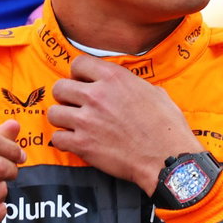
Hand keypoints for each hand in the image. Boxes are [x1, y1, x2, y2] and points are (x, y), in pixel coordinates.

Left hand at [48, 55, 198, 193]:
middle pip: (60, 87)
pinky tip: (76, 142)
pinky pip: (57, 138)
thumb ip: (134, 86)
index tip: (83, 81)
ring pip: (53, 113)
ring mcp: (86, 120)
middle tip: (77, 105)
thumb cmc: (167, 128)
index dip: (79, 73)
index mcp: (115, 79)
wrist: (168, 158)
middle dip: (66, 96)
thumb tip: (127, 87)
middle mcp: (97, 96)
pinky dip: (65, 141)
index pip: (79, 63)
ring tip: (75, 124)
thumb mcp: (157, 94)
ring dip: (63, 119)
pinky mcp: (82, 144)